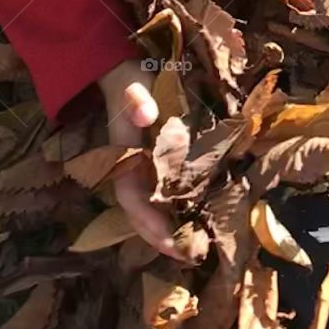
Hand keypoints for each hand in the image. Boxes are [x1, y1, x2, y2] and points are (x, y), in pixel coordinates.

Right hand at [97, 58, 184, 260]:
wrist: (129, 73)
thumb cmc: (129, 83)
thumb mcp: (131, 87)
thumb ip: (136, 101)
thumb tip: (145, 116)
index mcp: (123, 161)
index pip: (132, 201)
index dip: (148, 224)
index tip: (169, 242)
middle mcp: (134, 171)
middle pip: (145, 214)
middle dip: (165, 238)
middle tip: (194, 256)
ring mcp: (148, 170)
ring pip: (159, 206)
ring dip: (176, 226)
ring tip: (202, 246)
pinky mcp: (164, 163)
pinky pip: (173, 191)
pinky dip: (186, 205)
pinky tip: (206, 214)